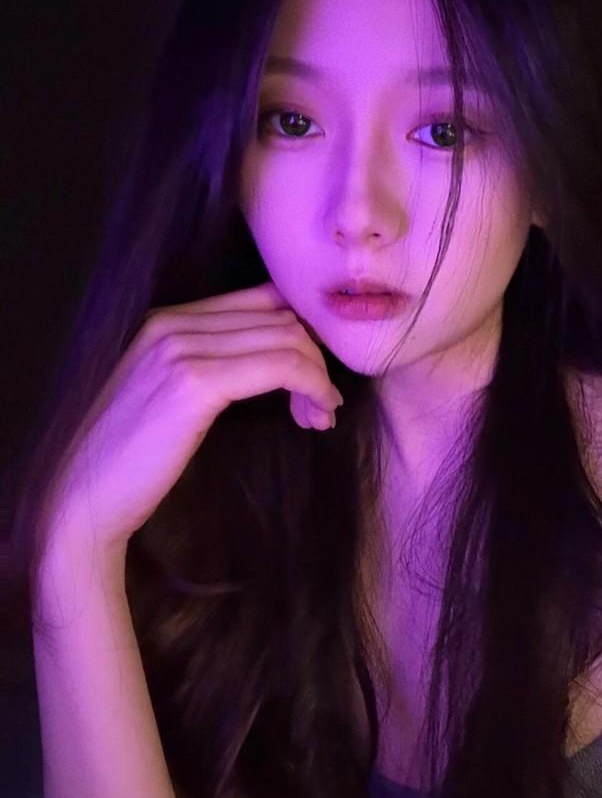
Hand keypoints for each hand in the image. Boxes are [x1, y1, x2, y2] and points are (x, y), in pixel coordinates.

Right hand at [37, 281, 344, 559]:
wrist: (85, 499)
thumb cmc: (134, 459)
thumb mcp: (174, 396)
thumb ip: (216, 364)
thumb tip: (282, 356)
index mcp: (165, 319)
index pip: (262, 298)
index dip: (302, 334)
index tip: (314, 377)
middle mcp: (171, 322)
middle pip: (280, 317)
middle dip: (314, 359)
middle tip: (321, 407)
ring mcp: (180, 349)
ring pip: (287, 339)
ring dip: (317, 378)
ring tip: (318, 417)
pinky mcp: (194, 383)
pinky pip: (281, 367)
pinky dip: (311, 387)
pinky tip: (315, 416)